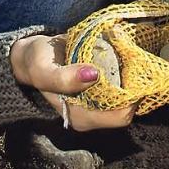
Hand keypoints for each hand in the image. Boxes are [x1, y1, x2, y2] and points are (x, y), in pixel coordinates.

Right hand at [9, 33, 133, 131]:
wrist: (34, 55)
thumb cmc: (37, 63)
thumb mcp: (42, 69)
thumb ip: (63, 78)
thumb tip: (94, 75)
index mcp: (82, 117)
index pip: (121, 116)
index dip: (131, 96)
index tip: (130, 69)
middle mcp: (94, 115)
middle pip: (130, 105)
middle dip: (134, 81)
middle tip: (129, 55)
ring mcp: (100, 103)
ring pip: (130, 93)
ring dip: (131, 72)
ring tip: (124, 51)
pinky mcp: (103, 90)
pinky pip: (124, 82)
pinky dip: (125, 67)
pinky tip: (119, 52)